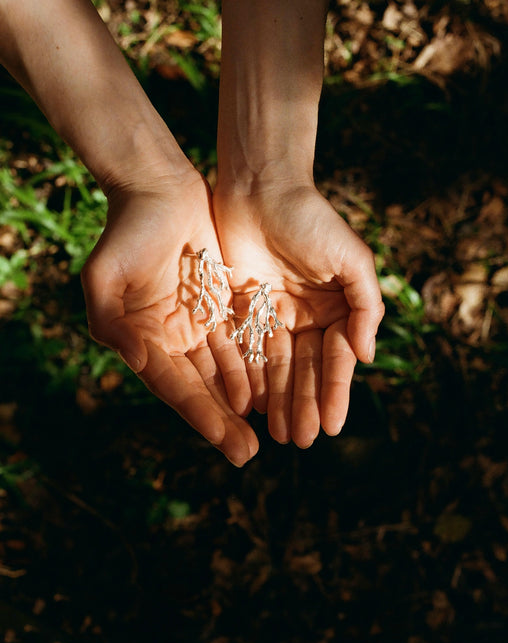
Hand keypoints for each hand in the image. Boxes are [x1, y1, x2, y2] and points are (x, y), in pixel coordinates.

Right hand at [81, 173, 256, 465]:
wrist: (158, 188)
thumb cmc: (126, 231)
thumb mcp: (104, 276)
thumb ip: (112, 323)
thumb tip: (139, 361)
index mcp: (141, 338)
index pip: (174, 385)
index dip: (199, 414)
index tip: (225, 440)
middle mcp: (169, 338)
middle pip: (200, 387)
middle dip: (223, 421)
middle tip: (248, 453)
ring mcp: (196, 322)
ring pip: (223, 370)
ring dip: (242, 400)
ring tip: (266, 432)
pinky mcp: (220, 304)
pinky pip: (240, 340)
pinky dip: (252, 365)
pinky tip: (269, 388)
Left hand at [213, 182, 384, 448]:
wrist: (260, 188)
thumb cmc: (311, 219)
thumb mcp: (351, 258)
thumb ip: (366, 305)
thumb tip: (365, 356)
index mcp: (336, 308)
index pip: (336, 359)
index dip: (335, 392)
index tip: (333, 426)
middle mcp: (307, 317)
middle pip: (306, 370)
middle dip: (306, 405)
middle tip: (302, 441)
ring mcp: (273, 316)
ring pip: (276, 368)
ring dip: (280, 401)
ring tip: (280, 435)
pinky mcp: (242, 310)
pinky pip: (245, 351)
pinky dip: (250, 379)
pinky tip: (252, 407)